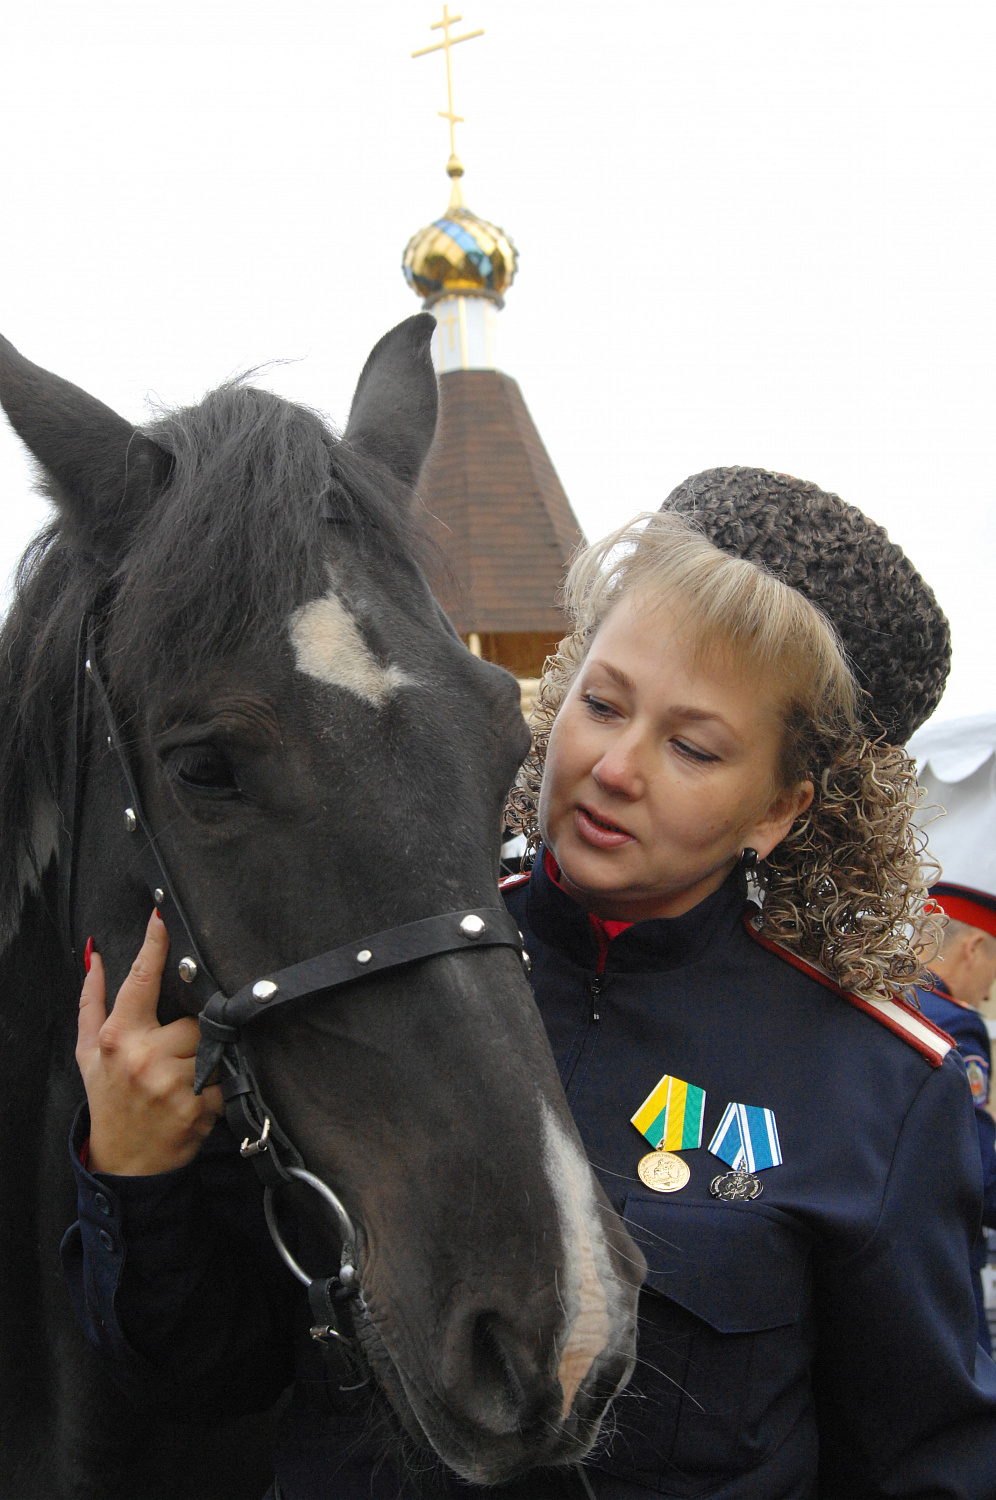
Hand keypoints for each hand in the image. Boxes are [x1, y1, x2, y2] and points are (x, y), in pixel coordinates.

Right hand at [76, 910, 223, 1174]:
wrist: (125, 1163)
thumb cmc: (108, 1099)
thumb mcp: (88, 1051)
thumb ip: (91, 999)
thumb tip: (94, 953)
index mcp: (116, 1036)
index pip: (141, 980)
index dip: (156, 945)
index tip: (165, 917)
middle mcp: (143, 1055)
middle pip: (194, 1018)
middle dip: (191, 1034)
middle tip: (173, 1059)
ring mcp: (172, 1081)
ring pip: (212, 1046)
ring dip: (206, 1060)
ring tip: (182, 1081)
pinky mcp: (198, 1105)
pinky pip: (225, 1077)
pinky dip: (217, 1087)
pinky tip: (196, 1100)